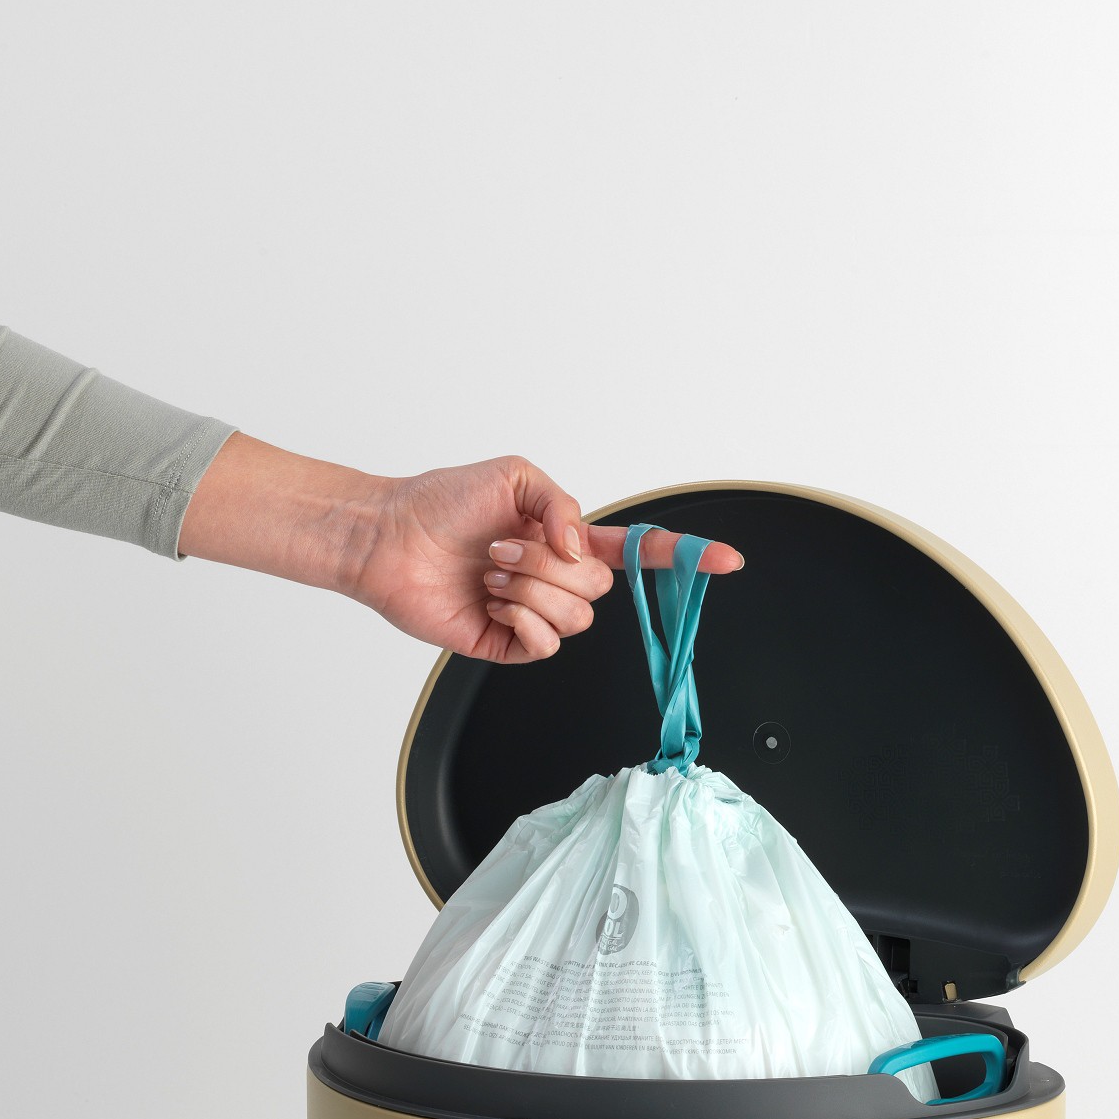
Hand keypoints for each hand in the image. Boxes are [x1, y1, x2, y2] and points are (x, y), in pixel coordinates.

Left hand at [178, 437, 743, 662]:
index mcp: (568, 539)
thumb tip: (581, 547)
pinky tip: (493, 602)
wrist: (391, 538)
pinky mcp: (510, 644)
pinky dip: (522, 619)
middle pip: (602, 587)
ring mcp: (536, 614)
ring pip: (576, 616)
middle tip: (506, 546)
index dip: (685, 557)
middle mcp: (557, 578)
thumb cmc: (442, 501)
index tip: (727, 560)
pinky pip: (546, 644)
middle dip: (553, 563)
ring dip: (530, 587)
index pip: (640, 553)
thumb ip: (564, 504)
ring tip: (491, 571)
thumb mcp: (514, 474)